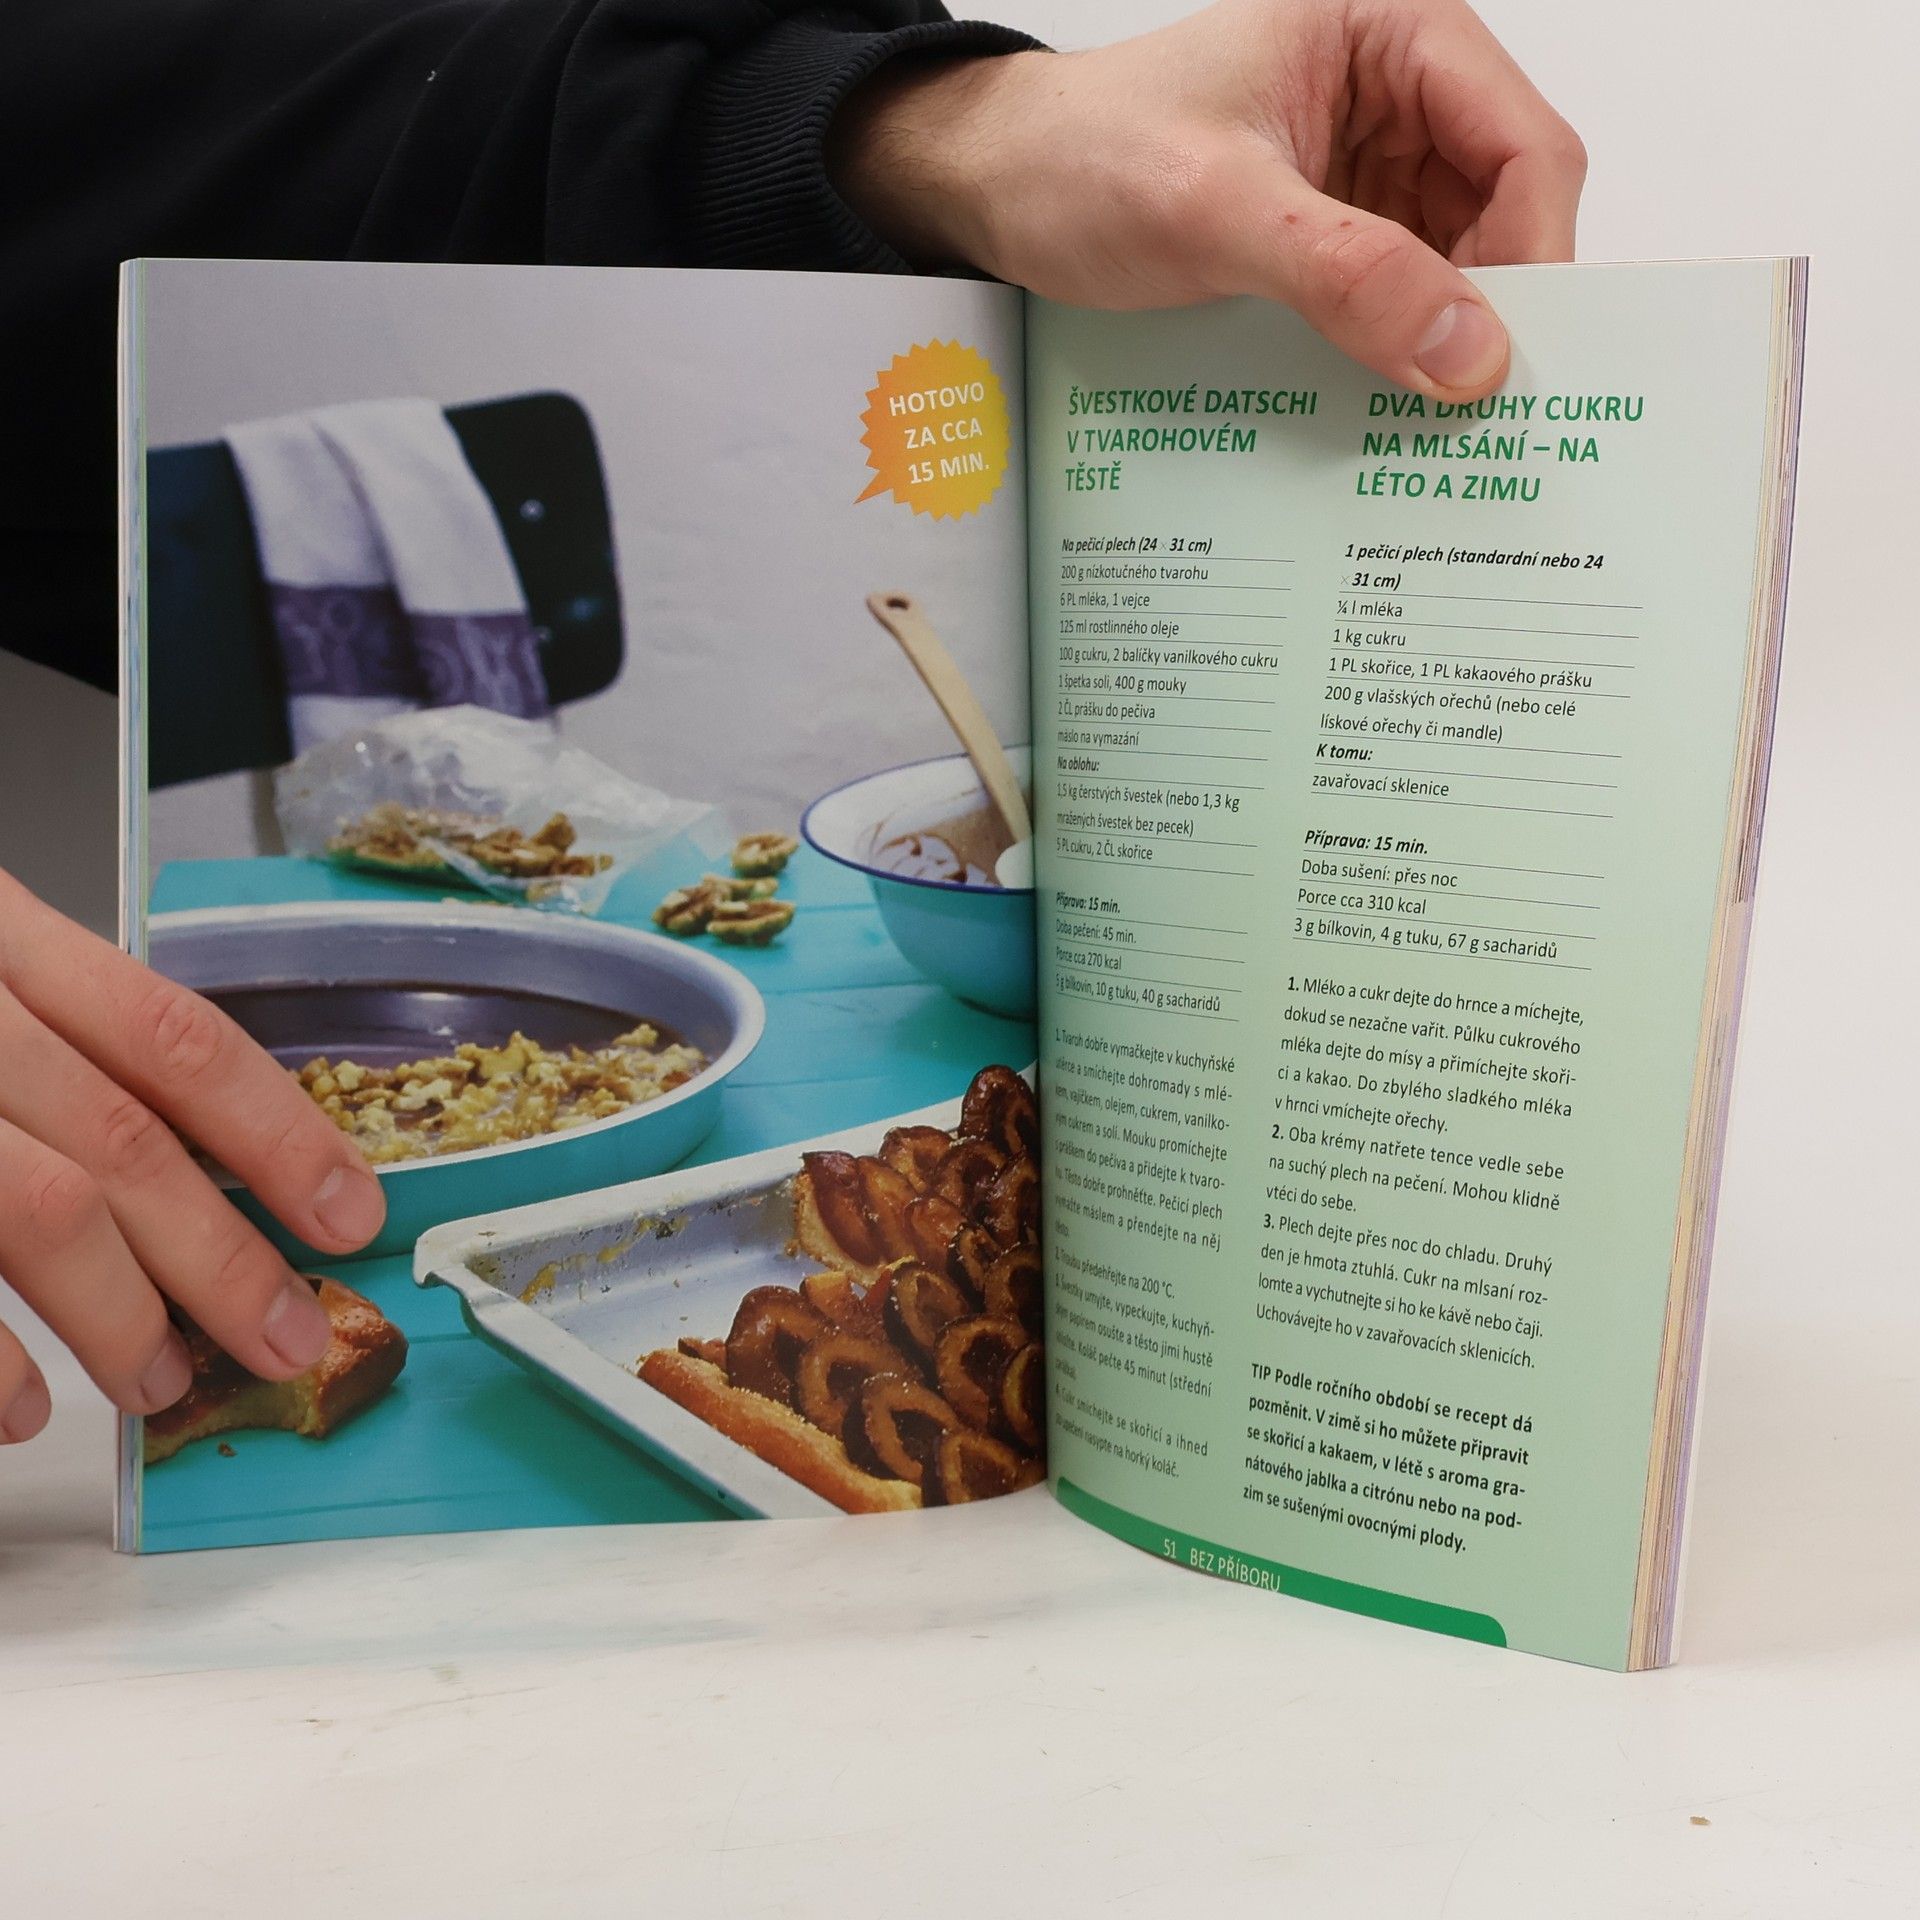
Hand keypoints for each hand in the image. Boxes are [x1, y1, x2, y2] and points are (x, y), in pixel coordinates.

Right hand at [0, 869, 385, 1442]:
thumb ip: (62, 1038)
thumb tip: (204, 1163)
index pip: (174, 1036)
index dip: (277, 1133)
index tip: (346, 1212)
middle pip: (118, 1140)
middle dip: (221, 1257)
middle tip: (287, 1334)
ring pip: (35, 1206)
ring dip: (115, 1314)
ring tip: (164, 1381)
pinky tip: (18, 1408)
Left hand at [832, 0, 1584, 399]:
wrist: (1002, 188)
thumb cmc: (1084, 158)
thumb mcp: (1213, 210)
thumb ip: (1344, 274)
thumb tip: (1466, 350)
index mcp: (1392, 35)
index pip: (1524, 145)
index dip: (1535, 256)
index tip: (1510, 361)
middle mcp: (1398, 95)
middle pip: (1506, 211)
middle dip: (1496, 310)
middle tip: (1478, 417)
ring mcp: (1370, 169)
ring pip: (1459, 265)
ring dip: (1446, 342)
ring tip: (1429, 428)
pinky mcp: (1335, 233)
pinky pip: (1400, 297)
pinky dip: (1399, 352)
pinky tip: (1384, 407)